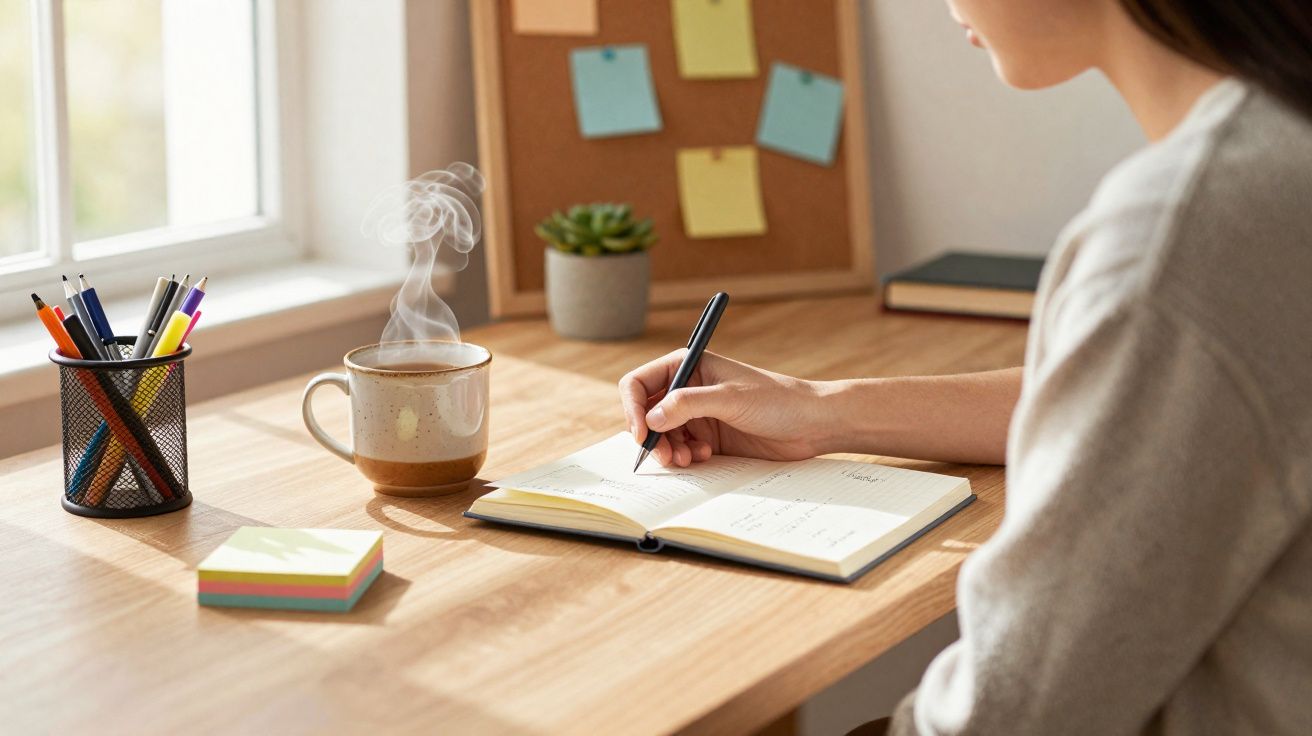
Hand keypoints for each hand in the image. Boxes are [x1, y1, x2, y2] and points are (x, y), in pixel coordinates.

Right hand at [618, 350, 829, 467]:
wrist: (812, 424)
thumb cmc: (778, 400)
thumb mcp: (730, 399)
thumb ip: (688, 404)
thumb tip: (651, 419)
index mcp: (689, 366)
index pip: (640, 383)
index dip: (633, 408)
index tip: (641, 433)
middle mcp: (688, 389)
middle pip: (646, 413)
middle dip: (652, 436)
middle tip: (666, 456)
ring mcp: (698, 415)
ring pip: (663, 436)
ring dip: (669, 451)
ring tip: (688, 460)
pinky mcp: (709, 438)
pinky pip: (681, 450)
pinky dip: (684, 458)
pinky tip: (703, 458)